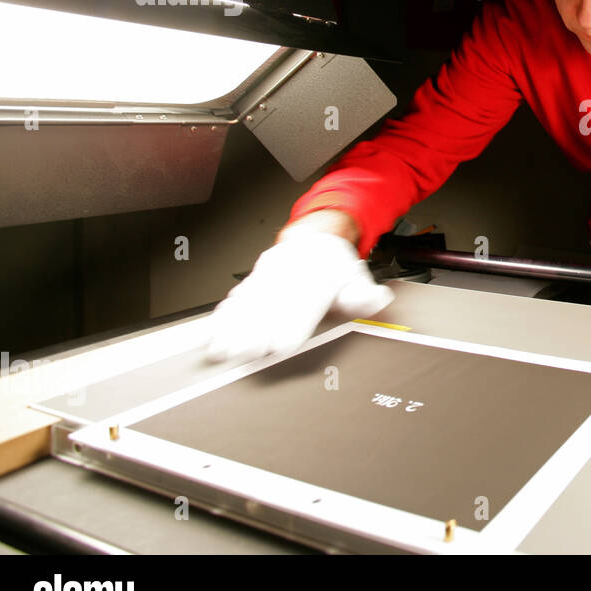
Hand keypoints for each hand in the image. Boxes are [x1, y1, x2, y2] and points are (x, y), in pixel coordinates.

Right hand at [204, 230, 394, 362]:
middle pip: (269, 307)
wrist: (315, 237)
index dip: (291, 326)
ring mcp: (269, 278)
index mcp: (316, 278)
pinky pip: (237, 298)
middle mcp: (289, 277)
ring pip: (248, 303)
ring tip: (219, 349)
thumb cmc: (336, 266)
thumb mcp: (357, 277)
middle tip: (242, 353)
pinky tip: (210, 333)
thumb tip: (379, 299)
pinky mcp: (255, 282)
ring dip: (232, 328)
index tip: (280, 346)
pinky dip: (222, 316)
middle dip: (253, 331)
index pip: (303, 305)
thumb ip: (364, 294)